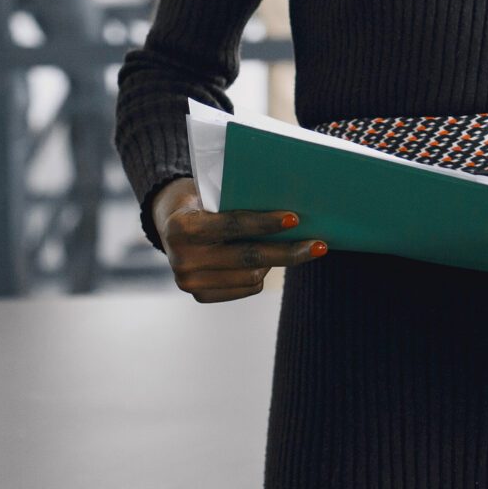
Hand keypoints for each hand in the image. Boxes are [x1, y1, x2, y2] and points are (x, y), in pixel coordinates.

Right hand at [150, 177, 326, 303]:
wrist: (168, 221)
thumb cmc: (201, 198)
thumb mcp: (212, 192)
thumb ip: (238, 202)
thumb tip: (290, 214)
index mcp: (182, 227)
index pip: (233, 225)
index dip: (265, 223)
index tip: (295, 218)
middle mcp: (183, 260)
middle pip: (249, 258)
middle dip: (288, 251)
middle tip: (319, 245)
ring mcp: (189, 282)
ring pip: (251, 277)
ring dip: (277, 262)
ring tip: (297, 248)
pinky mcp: (199, 295)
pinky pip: (245, 288)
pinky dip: (262, 274)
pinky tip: (271, 261)